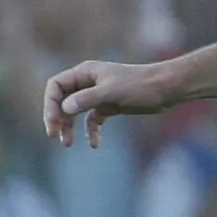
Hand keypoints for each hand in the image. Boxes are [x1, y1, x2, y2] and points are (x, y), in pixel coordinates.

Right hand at [43, 60, 174, 147]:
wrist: (167, 88)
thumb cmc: (140, 85)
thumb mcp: (112, 92)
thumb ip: (87, 99)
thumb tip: (65, 108)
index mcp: (85, 72)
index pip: (56, 86)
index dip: (50, 104)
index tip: (52, 122)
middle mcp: (88, 82)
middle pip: (63, 100)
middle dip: (57, 117)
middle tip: (55, 135)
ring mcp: (99, 95)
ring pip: (76, 112)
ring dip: (70, 127)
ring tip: (67, 143)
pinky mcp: (110, 106)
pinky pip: (93, 120)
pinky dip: (91, 131)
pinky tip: (94, 144)